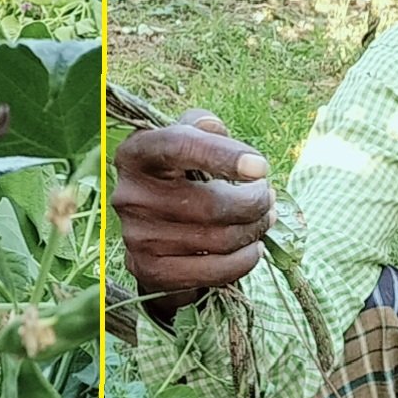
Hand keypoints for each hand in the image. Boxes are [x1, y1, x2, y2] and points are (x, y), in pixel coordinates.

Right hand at [110, 109, 274, 321]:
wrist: (150, 234)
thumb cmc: (178, 178)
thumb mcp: (185, 143)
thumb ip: (200, 127)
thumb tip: (214, 129)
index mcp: (135, 154)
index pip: (179, 147)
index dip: (224, 156)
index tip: (261, 167)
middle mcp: (129, 196)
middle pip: (212, 204)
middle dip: (255, 202)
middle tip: (268, 196)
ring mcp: (138, 237)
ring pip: (220, 239)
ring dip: (255, 229)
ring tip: (265, 218)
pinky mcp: (151, 270)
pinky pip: (215, 271)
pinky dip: (245, 260)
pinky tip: (253, 248)